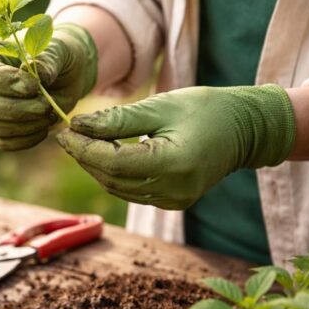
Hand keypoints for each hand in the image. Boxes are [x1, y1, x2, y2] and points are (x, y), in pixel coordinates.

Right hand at [0, 23, 97, 150]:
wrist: (66, 74)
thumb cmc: (57, 53)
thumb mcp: (58, 49)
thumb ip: (48, 58)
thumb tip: (39, 73)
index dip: (4, 82)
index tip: (34, 86)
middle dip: (18, 109)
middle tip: (46, 105)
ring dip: (24, 125)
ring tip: (49, 114)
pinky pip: (4, 142)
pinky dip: (26, 139)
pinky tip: (45, 127)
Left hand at [56, 85, 295, 209]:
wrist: (246, 129)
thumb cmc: (205, 109)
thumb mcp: (160, 106)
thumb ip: (117, 119)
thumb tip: (77, 126)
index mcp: (173, 164)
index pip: (112, 162)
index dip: (82, 148)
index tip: (63, 132)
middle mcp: (174, 190)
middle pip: (111, 179)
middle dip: (85, 157)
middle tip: (67, 135)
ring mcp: (175, 200)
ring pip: (118, 188)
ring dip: (95, 166)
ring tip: (81, 142)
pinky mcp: (174, 202)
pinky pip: (132, 191)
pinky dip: (114, 174)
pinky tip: (104, 154)